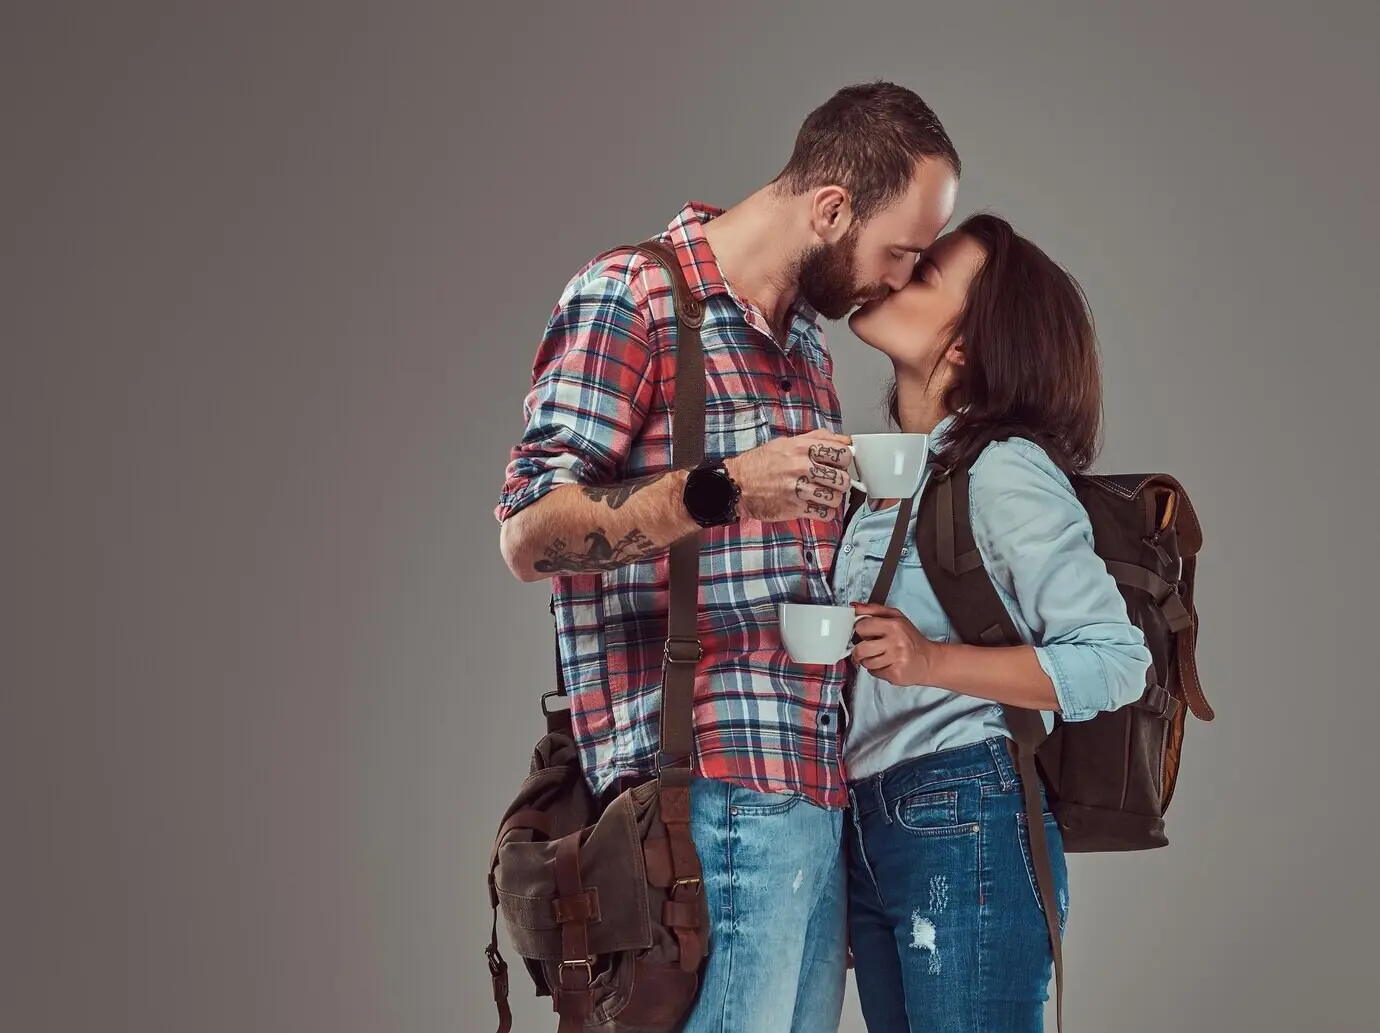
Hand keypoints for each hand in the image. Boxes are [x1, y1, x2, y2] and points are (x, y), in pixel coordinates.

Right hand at [724, 430, 851, 522]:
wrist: (737, 484)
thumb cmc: (762, 462)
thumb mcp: (787, 442)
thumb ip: (818, 439)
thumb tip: (846, 441)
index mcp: (802, 448)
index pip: (842, 453)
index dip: (844, 460)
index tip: (839, 464)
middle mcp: (802, 467)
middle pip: (842, 478)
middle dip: (840, 482)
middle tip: (831, 482)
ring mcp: (798, 490)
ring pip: (836, 498)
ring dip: (833, 498)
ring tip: (823, 495)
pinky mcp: (795, 509)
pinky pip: (824, 514)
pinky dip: (824, 512)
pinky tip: (816, 506)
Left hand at [851, 602, 939, 685]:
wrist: (928, 660)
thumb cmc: (910, 638)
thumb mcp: (895, 617)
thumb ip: (873, 610)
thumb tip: (854, 606)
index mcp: (894, 625)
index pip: (861, 626)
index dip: (862, 630)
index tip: (867, 633)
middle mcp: (896, 642)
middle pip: (860, 649)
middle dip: (860, 650)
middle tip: (868, 648)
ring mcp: (896, 660)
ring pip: (865, 663)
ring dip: (869, 661)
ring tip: (880, 656)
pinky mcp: (895, 674)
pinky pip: (873, 673)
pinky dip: (877, 669)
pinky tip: (886, 664)